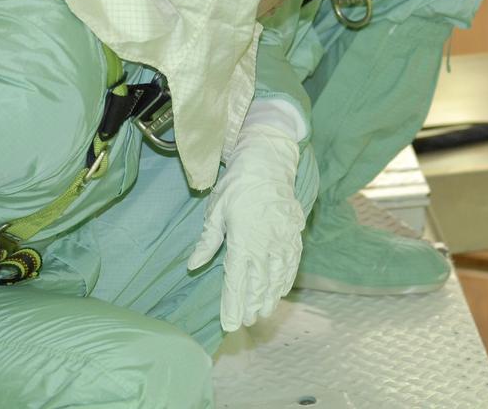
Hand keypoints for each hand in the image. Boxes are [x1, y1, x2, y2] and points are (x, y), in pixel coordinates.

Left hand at [187, 126, 304, 330]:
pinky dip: (286, 279)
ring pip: (277, 277)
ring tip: (263, 312)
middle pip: (258, 284)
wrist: (270, 163)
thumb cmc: (238, 185)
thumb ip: (208, 241)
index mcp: (242, 241)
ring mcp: (283, 240)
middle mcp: (265, 245)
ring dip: (269, 297)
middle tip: (246, 321)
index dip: (232, 306)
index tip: (230, 324)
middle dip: (251, 306)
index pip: (236, 282)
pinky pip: (292, 263)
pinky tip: (281, 290)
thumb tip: (193, 264)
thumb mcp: (216, 210)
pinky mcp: (294, 234)